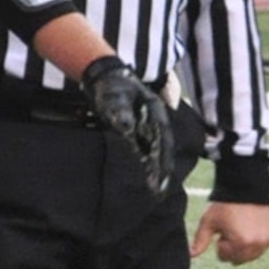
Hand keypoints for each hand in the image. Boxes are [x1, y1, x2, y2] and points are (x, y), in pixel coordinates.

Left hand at [80, 56, 172, 195]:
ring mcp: (147, 125)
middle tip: (160, 191)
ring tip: (156, 189)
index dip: (164, 158)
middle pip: (162, 147)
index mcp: (155, 111)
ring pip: (155, 150)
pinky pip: (145, 149)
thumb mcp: (114, 96)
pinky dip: (147, 162)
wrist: (104, 77)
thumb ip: (120, 112)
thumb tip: (126, 130)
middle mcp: (154, 120)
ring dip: (156, 169)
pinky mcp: (138, 130)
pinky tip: (147, 175)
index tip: (163, 175)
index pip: (163, 138)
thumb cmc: (110, 85)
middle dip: (162, 169)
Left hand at [190, 200, 268, 264]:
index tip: (223, 230)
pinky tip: (251, 226)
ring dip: (245, 246)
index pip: (225, 258)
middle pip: (239, 259)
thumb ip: (200, 241)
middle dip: (233, 247)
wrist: (246, 186)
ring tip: (241, 227)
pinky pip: (263, 245)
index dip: (221, 243)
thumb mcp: (209, 222)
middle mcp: (256, 244)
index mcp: (240, 242)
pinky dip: (257, 240)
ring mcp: (267, 239)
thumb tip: (191, 255)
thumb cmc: (224, 205)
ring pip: (252, 255)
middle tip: (232, 229)